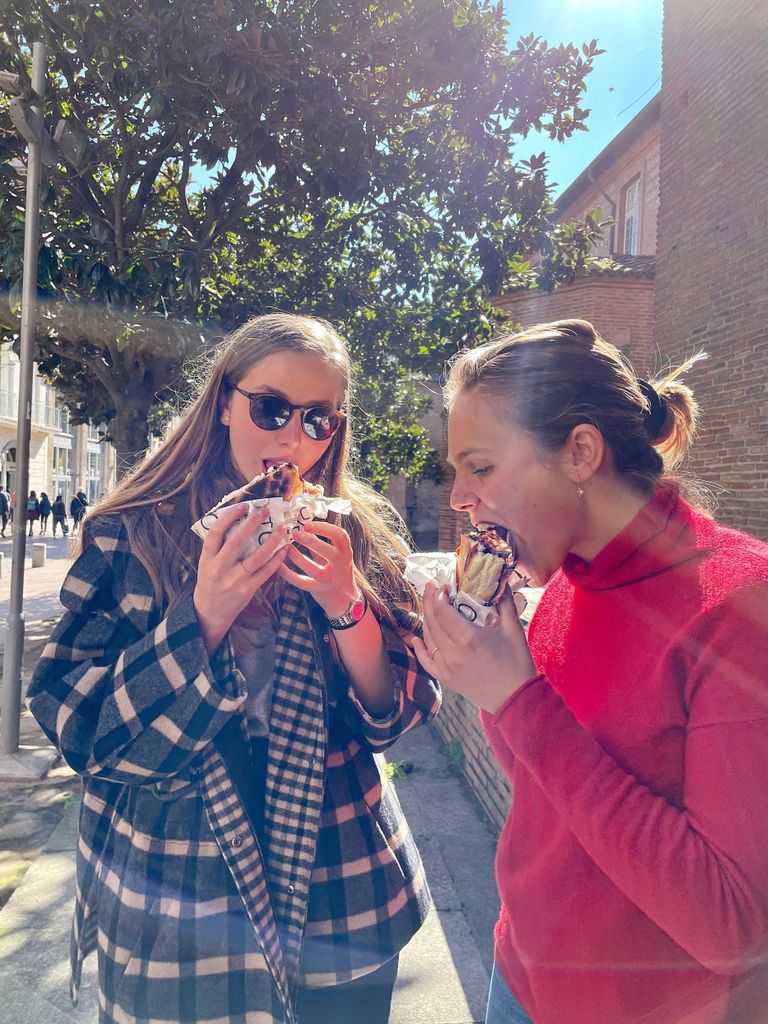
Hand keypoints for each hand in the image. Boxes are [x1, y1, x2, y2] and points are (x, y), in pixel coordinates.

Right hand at [194, 503, 290, 652]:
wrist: (209, 613)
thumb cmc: (210, 582)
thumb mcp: (207, 564)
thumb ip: (218, 547)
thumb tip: (236, 522)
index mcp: (207, 559)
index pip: (215, 533)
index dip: (228, 517)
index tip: (242, 506)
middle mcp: (219, 568)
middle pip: (236, 542)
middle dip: (251, 524)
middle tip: (264, 512)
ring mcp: (234, 580)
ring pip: (255, 557)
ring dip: (271, 542)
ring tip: (281, 529)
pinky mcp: (247, 590)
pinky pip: (265, 572)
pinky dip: (276, 560)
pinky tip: (284, 550)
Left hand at [277, 520, 357, 617]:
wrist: (344, 599)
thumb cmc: (338, 572)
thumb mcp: (335, 556)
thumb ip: (322, 543)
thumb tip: (305, 526)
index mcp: (346, 552)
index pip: (340, 535)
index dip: (324, 527)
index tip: (308, 524)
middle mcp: (341, 566)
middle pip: (329, 552)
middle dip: (311, 542)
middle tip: (295, 533)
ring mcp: (329, 580)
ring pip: (312, 569)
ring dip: (296, 556)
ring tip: (286, 547)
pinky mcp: (318, 590)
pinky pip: (300, 581)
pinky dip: (287, 573)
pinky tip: (278, 565)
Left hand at [413, 581, 536, 712]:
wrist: (517, 698)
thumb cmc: (517, 662)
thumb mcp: (513, 629)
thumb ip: (504, 602)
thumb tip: (500, 581)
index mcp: (468, 638)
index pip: (443, 611)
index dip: (439, 596)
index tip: (443, 586)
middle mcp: (453, 653)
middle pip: (432, 622)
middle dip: (429, 602)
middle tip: (430, 588)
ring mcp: (447, 668)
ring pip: (428, 639)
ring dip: (427, 620)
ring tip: (429, 607)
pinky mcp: (447, 679)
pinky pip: (427, 661)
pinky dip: (420, 649)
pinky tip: (416, 638)